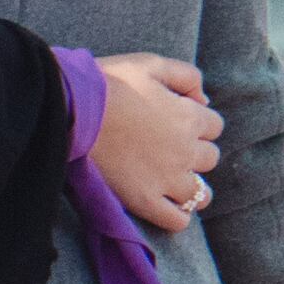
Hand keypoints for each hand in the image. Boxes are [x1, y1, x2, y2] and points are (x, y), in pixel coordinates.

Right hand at [87, 52, 221, 234]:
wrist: (69, 110)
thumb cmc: (107, 83)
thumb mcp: (150, 63)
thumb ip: (186, 75)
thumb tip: (204, 99)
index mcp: (190, 117)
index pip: (214, 125)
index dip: (195, 121)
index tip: (173, 120)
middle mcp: (185, 151)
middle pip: (209, 157)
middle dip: (193, 152)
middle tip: (166, 148)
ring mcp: (166, 179)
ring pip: (200, 193)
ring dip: (192, 187)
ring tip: (171, 182)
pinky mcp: (143, 200)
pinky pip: (176, 220)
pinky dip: (177, 216)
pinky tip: (166, 206)